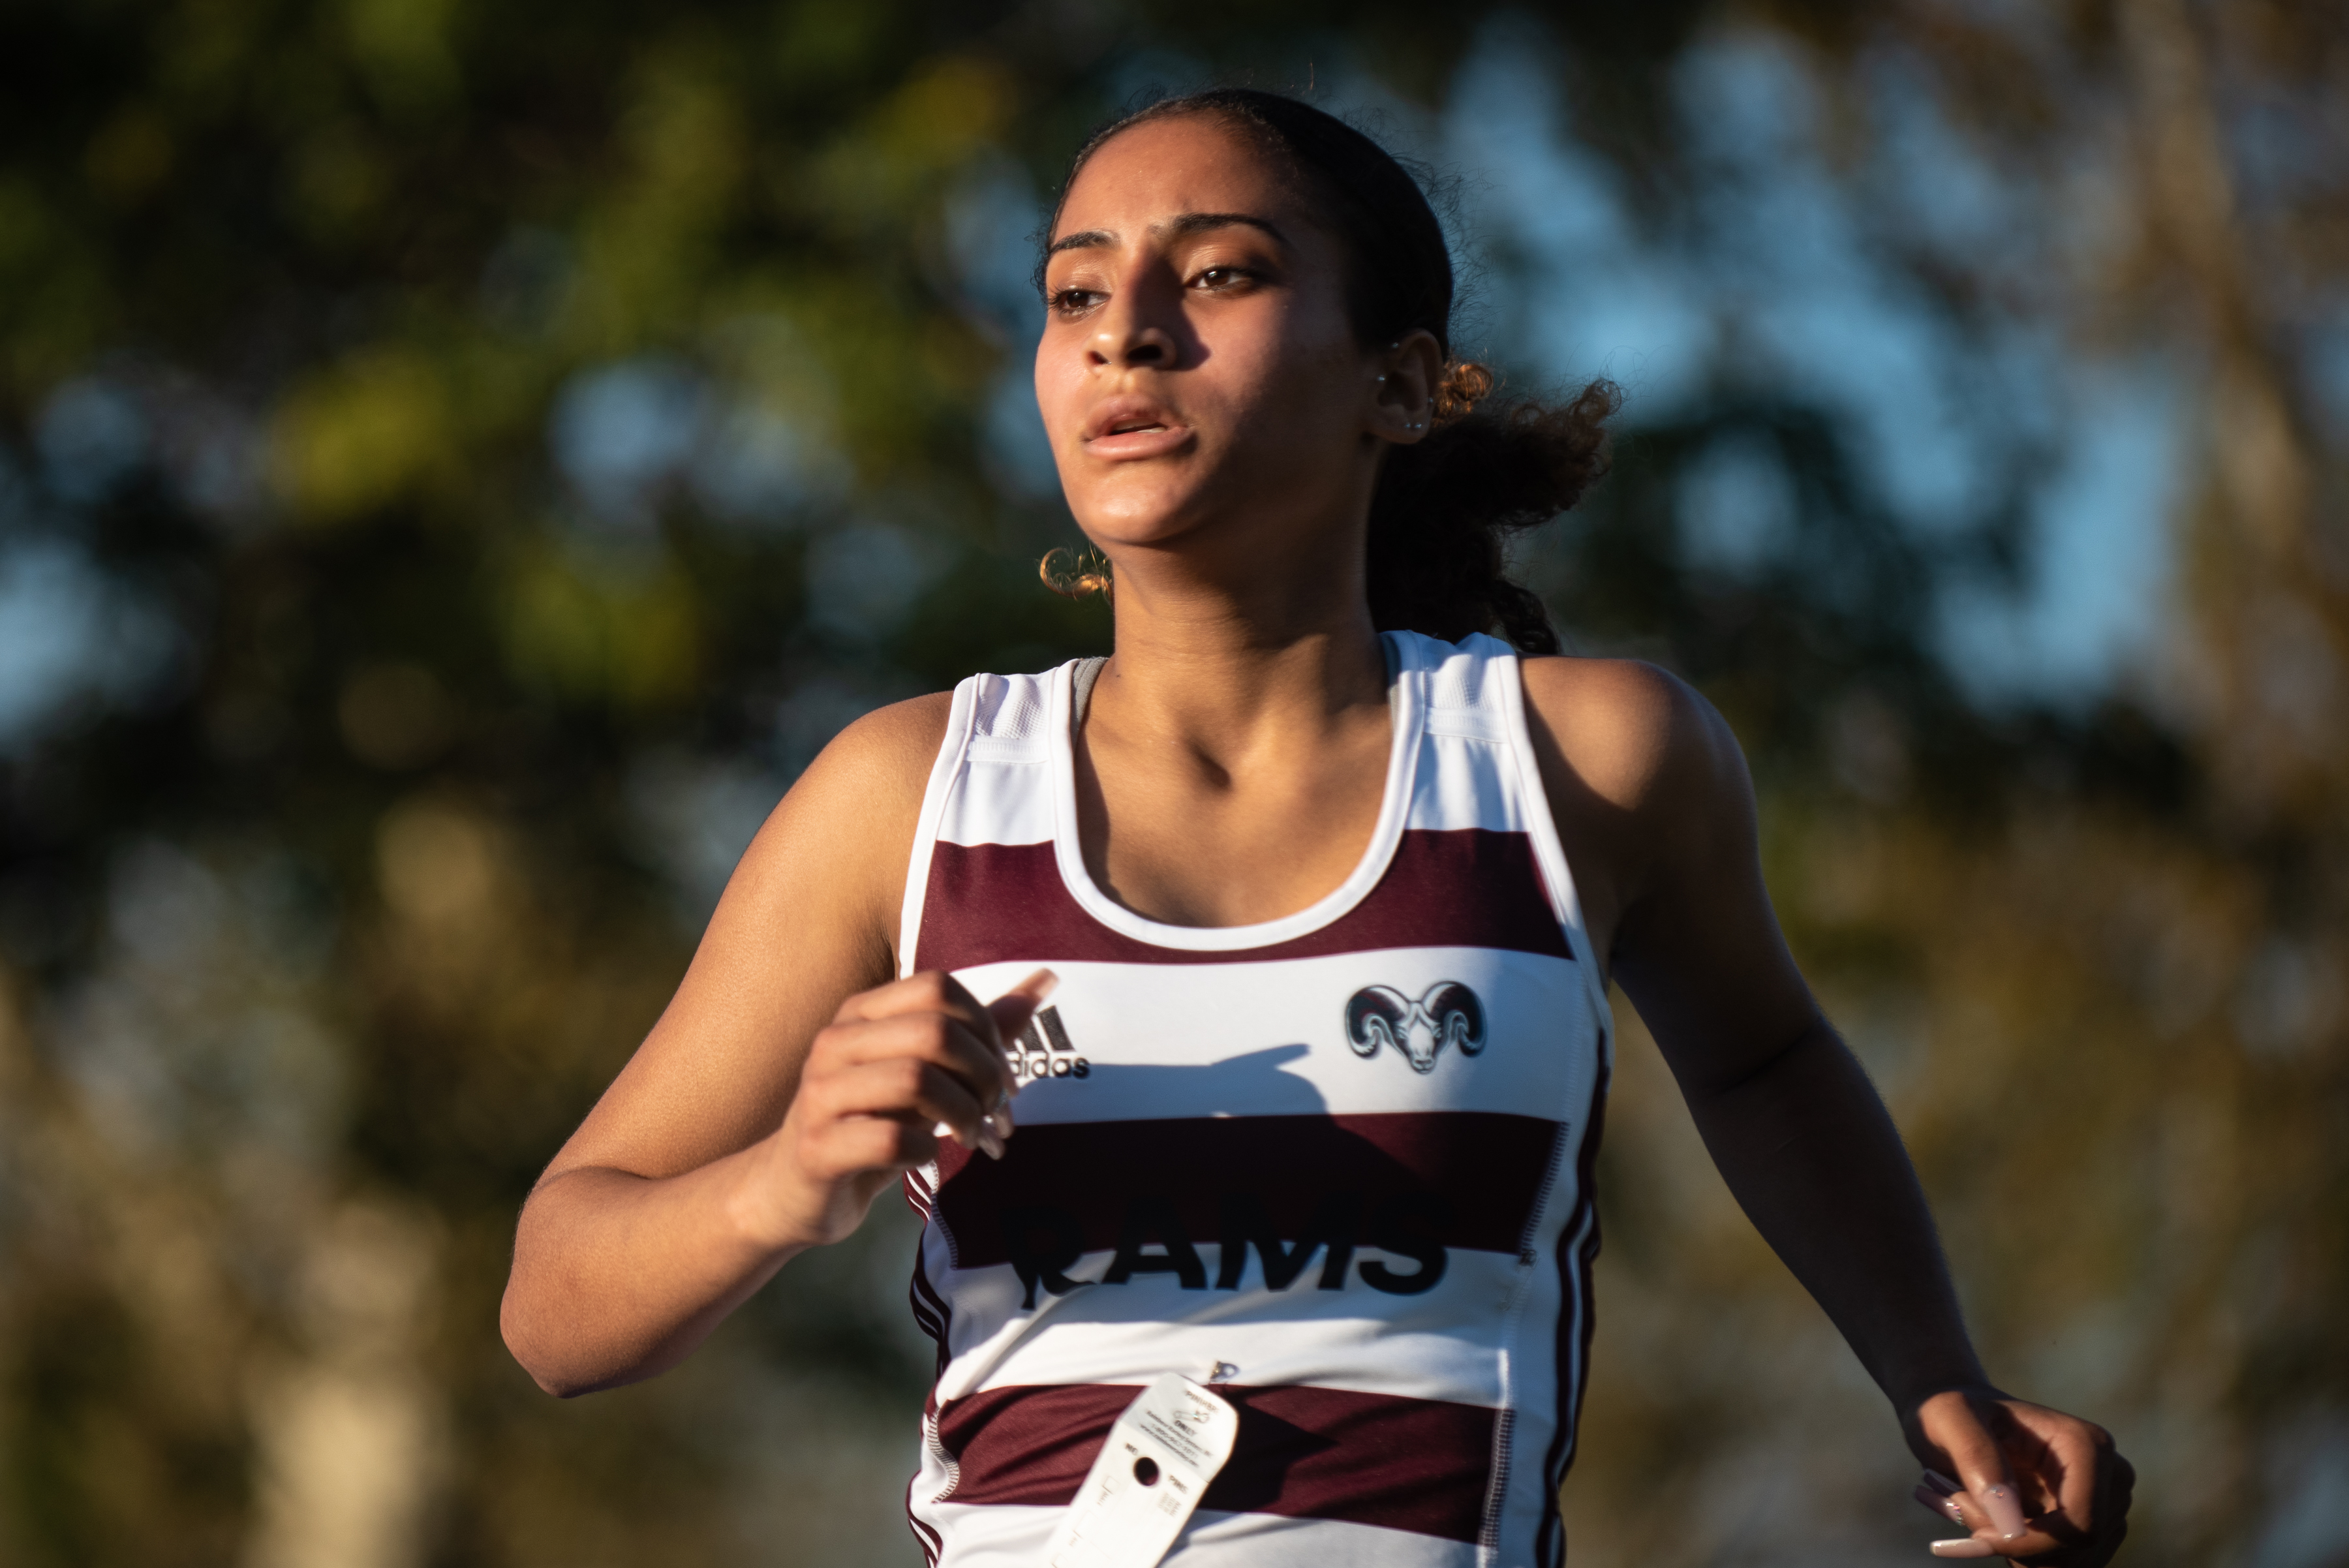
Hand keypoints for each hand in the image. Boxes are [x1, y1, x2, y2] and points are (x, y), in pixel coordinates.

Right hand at [748, 969, 1053, 1250]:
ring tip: (974, 1138)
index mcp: (862, 1013)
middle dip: (983, 1075)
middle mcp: (835, 1042)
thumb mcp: (924, 1072)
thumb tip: (1047, 978)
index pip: (938, 989)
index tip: (1001, 1077)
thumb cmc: (870, 1123)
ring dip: (963, 1114)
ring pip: (915, 1079)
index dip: (986, 1029)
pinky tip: (926, 1157)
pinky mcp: (816, 1148)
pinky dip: (925, 1150)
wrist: (792, 1192)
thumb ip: (978, 1030)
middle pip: (934, 1031)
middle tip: (996, 1113)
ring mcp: (819, 1094)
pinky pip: (890, 1139)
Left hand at [1904, 1387, 2132, 1564]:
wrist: (1959, 1419)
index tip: (1979, 1537)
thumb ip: (1976, 1458)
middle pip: (2074, 1550)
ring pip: (2065, 1563)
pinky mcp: (2091, 1528)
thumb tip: (2012, 1526)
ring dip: (2010, 1549)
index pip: (2080, 1526)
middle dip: (2012, 1543)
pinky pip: (2058, 1563)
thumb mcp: (1946, 1417)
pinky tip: (1991, 1520)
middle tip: (1961, 1506)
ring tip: (1973, 1505)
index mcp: (2088, 1446)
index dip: (2030, 1544)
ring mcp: (2106, 1506)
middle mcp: (2111, 1477)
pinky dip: (2018, 1554)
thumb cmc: (1952, 1412)